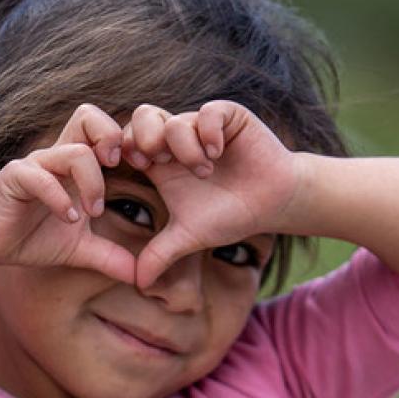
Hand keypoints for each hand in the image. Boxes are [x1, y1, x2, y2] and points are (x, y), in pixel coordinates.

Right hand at [0, 104, 135, 283]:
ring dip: (92, 184)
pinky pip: (42, 178)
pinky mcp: (15, 177)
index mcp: (75, 165)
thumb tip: (140, 278)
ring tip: (91, 213)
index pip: (104, 131)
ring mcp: (36, 164)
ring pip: (75, 152)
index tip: (141, 172)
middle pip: (88, 117)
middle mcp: (57, 157)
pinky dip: (60, 199)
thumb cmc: (31, 237)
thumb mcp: (78, 250)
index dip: (127, 143)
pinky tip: (67, 219)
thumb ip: (109, 257)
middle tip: (119, 170)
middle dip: (111, 138)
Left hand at [118, 101, 307, 289]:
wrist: (273, 203)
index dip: (126, 149)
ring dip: (184, 148)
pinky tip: (217, 153)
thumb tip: (137, 284)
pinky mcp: (228, 116)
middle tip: (161, 163)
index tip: (140, 168)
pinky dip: (208, 132)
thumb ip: (160, 255)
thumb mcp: (189, 236)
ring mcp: (202, 125)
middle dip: (146, 138)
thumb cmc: (230, 216)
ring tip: (204, 171)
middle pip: (142, 117)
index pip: (127, 140)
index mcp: (161, 161)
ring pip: (175, 119)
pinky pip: (207, 112)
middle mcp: (177, 139)